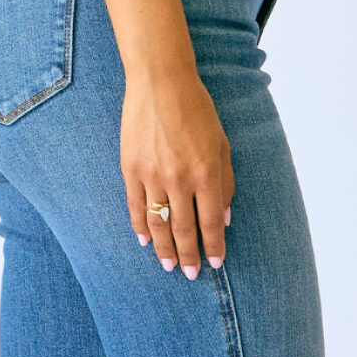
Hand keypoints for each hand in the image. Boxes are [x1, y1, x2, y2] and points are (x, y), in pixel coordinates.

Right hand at [122, 66, 233, 277]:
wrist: (160, 82)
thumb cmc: (197, 110)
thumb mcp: (222, 144)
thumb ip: (225, 182)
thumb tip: (224, 217)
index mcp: (206, 173)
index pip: (211, 222)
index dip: (213, 246)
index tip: (215, 263)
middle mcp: (179, 178)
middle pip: (185, 229)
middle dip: (189, 255)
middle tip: (190, 274)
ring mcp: (152, 175)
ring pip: (159, 223)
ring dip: (165, 248)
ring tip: (168, 265)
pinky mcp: (131, 168)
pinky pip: (136, 206)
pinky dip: (141, 227)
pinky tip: (146, 241)